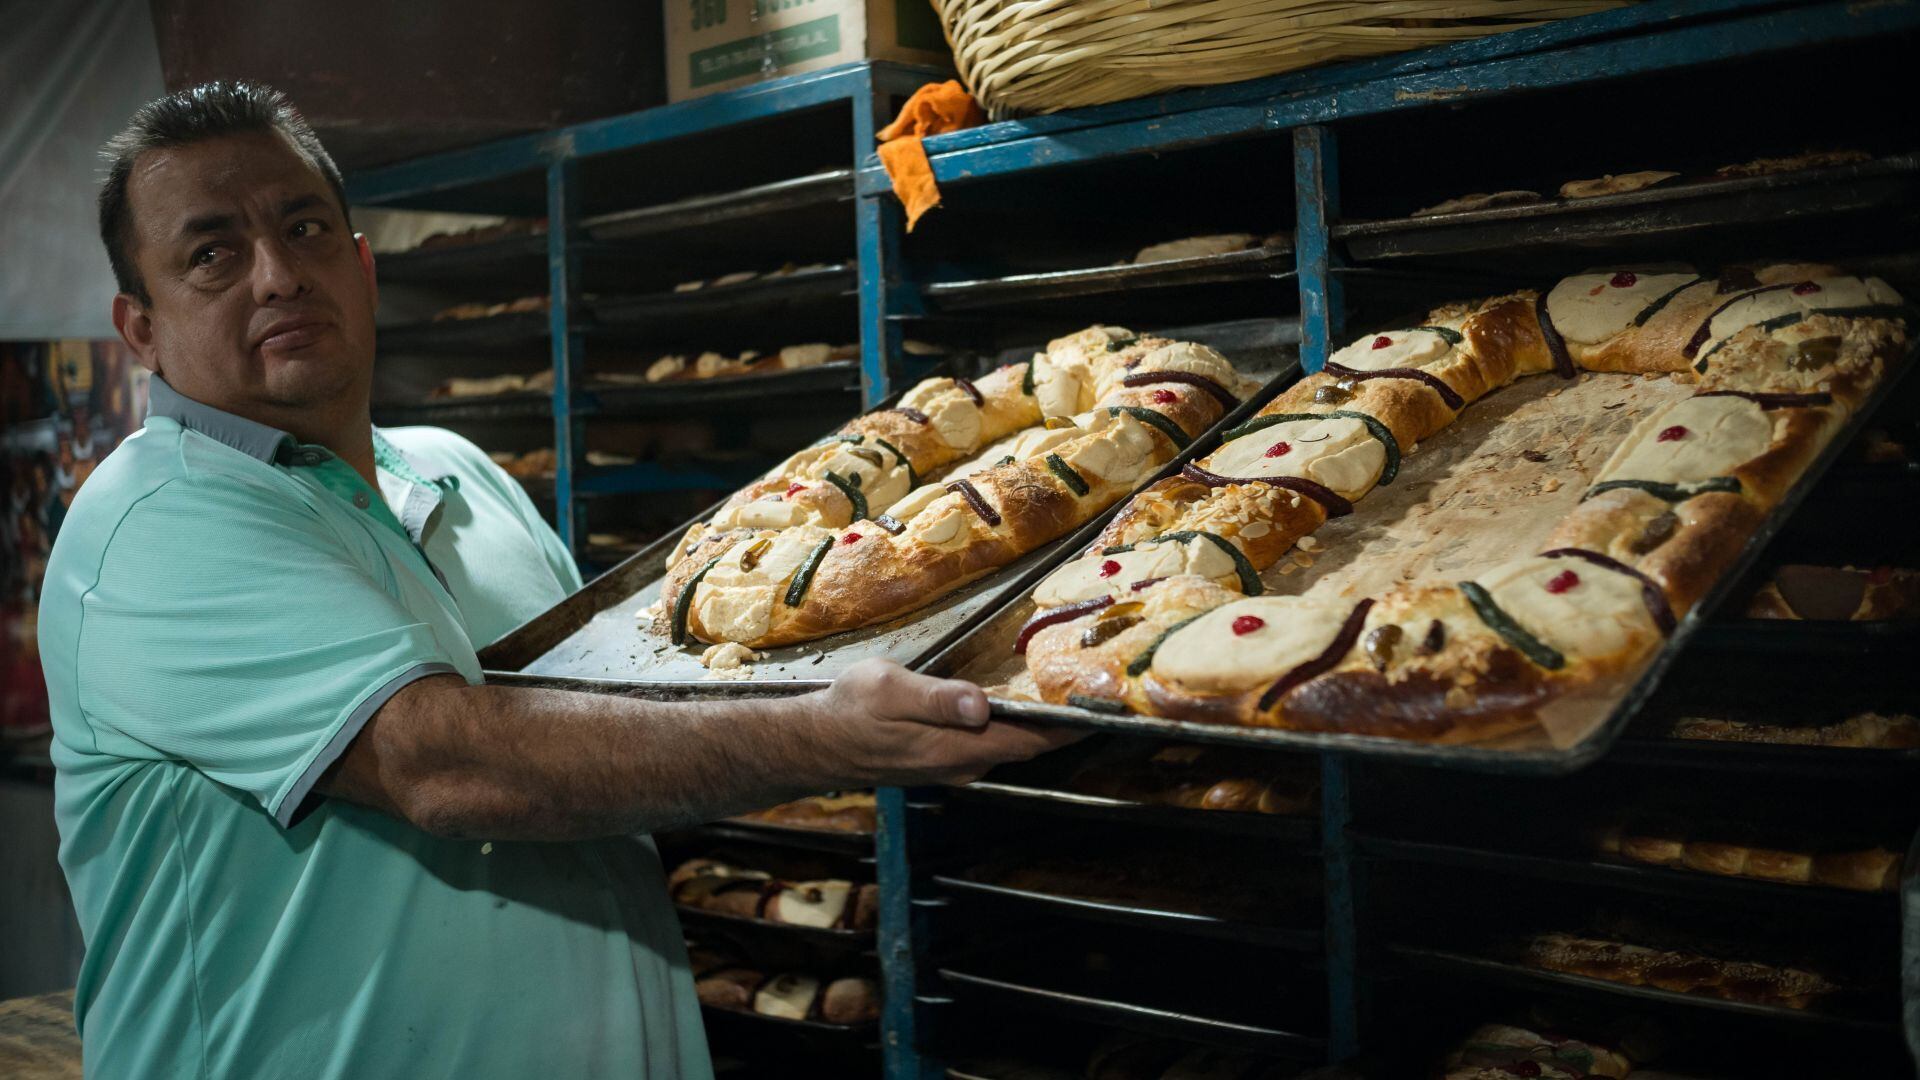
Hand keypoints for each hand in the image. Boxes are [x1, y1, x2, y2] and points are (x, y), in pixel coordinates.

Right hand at [808, 659, 1083, 786]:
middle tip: (1099, 690)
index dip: (1070, 726)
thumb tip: (981, 705)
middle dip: (1063, 723)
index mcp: (955, 747)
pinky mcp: (943, 760)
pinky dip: (1014, 726)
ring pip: (1009, 745)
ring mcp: (953, 765)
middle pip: (1027, 745)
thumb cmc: (849, 711)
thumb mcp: (889, 689)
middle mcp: (963, 763)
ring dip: (1039, 724)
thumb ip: (938, 697)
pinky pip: (991, 744)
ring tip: (1070, 692)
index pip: (1030, 740)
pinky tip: (1020, 704)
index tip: (1107, 710)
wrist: (815, 745)